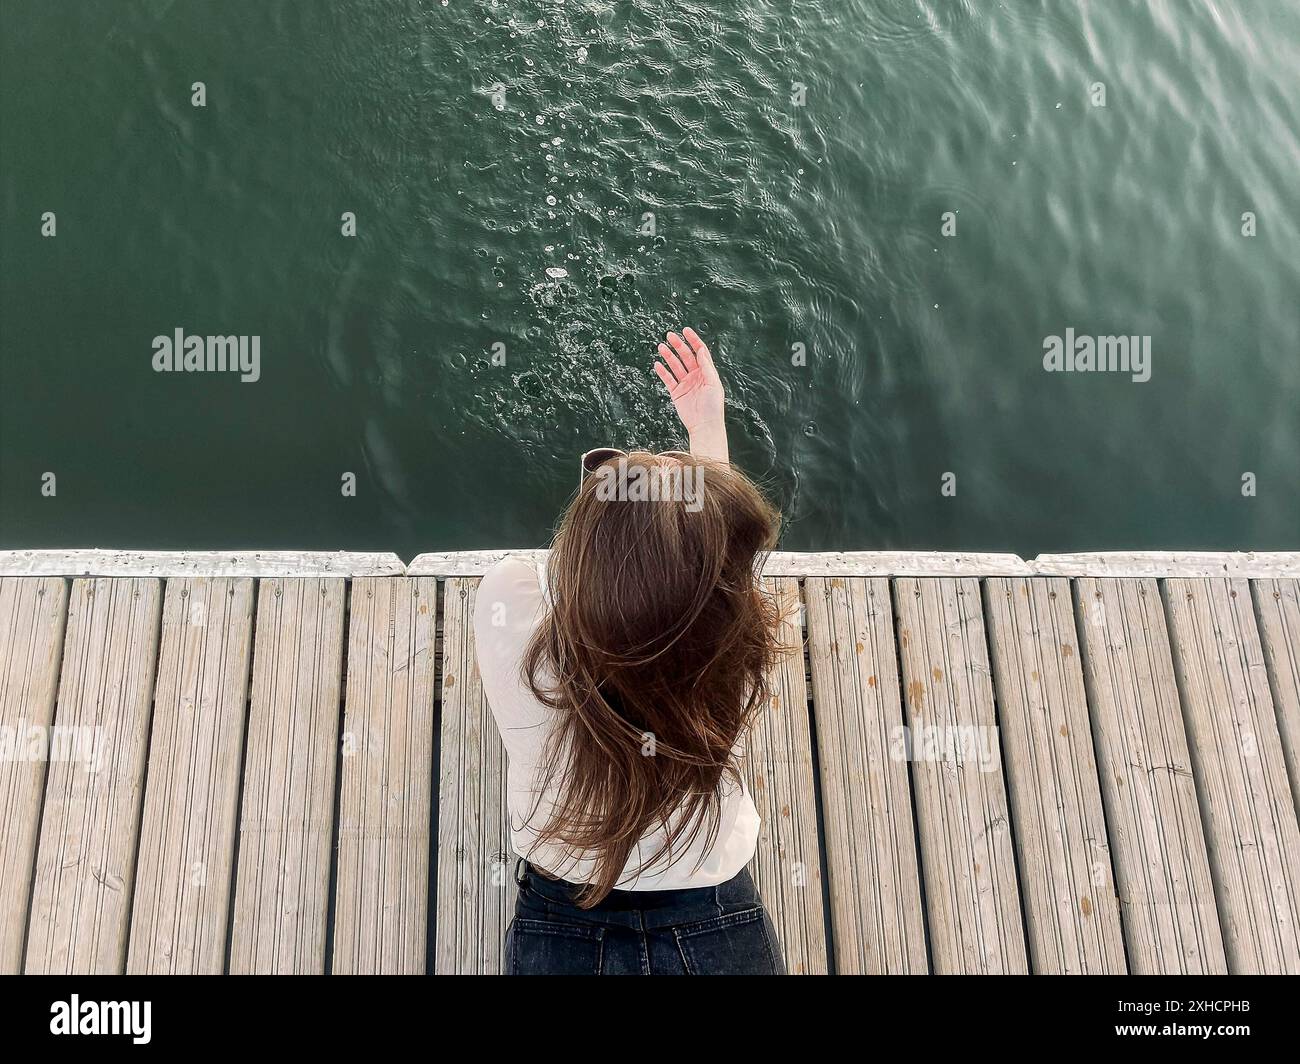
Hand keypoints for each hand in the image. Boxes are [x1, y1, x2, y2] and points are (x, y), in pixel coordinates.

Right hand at [653, 328, 727, 461]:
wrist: (704, 425)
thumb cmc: (713, 406)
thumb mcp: (713, 384)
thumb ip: (707, 366)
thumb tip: (701, 350)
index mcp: (707, 372)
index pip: (699, 352)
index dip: (693, 340)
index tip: (685, 330)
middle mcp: (696, 376)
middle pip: (686, 356)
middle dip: (678, 345)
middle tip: (670, 336)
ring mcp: (685, 384)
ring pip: (675, 366)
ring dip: (669, 356)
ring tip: (661, 347)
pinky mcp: (676, 393)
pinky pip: (668, 379)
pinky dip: (662, 372)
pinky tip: (657, 364)